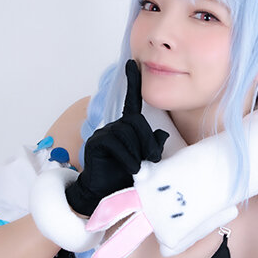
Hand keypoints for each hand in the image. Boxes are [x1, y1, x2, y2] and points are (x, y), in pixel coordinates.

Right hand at [65, 60, 168, 215]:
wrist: (104, 195)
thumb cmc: (125, 178)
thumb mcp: (146, 162)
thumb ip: (153, 147)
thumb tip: (161, 135)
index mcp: (128, 127)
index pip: (132, 101)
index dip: (132, 81)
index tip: (132, 63)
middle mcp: (115, 126)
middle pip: (137, 122)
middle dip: (147, 142)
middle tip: (151, 161)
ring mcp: (104, 133)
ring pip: (128, 132)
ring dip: (138, 152)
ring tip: (139, 169)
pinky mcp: (96, 142)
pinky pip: (116, 143)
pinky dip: (128, 158)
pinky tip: (131, 169)